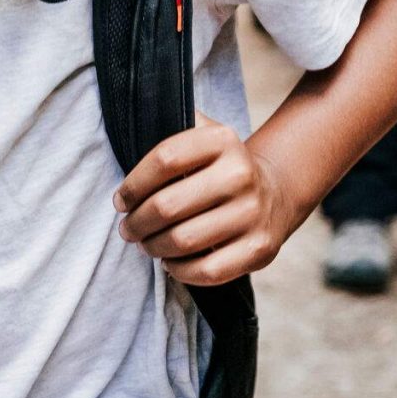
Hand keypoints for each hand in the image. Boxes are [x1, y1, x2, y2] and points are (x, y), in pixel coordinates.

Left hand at [113, 114, 294, 286]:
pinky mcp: (259, 248)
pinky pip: (208, 270)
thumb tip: (128, 133)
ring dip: (153, 247)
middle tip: (128, 229)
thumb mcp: (202, 136)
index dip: (133, 185)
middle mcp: (240, 174)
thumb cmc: (219, 168)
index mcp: (221, 140)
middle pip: (167, 205)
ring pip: (183, 240)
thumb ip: (168, 126)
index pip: (164, 160)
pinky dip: (180, 270)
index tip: (121, 201)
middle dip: (137, 222)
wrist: (275, 193)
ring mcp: (253, 213)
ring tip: (146, 244)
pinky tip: (171, 262)